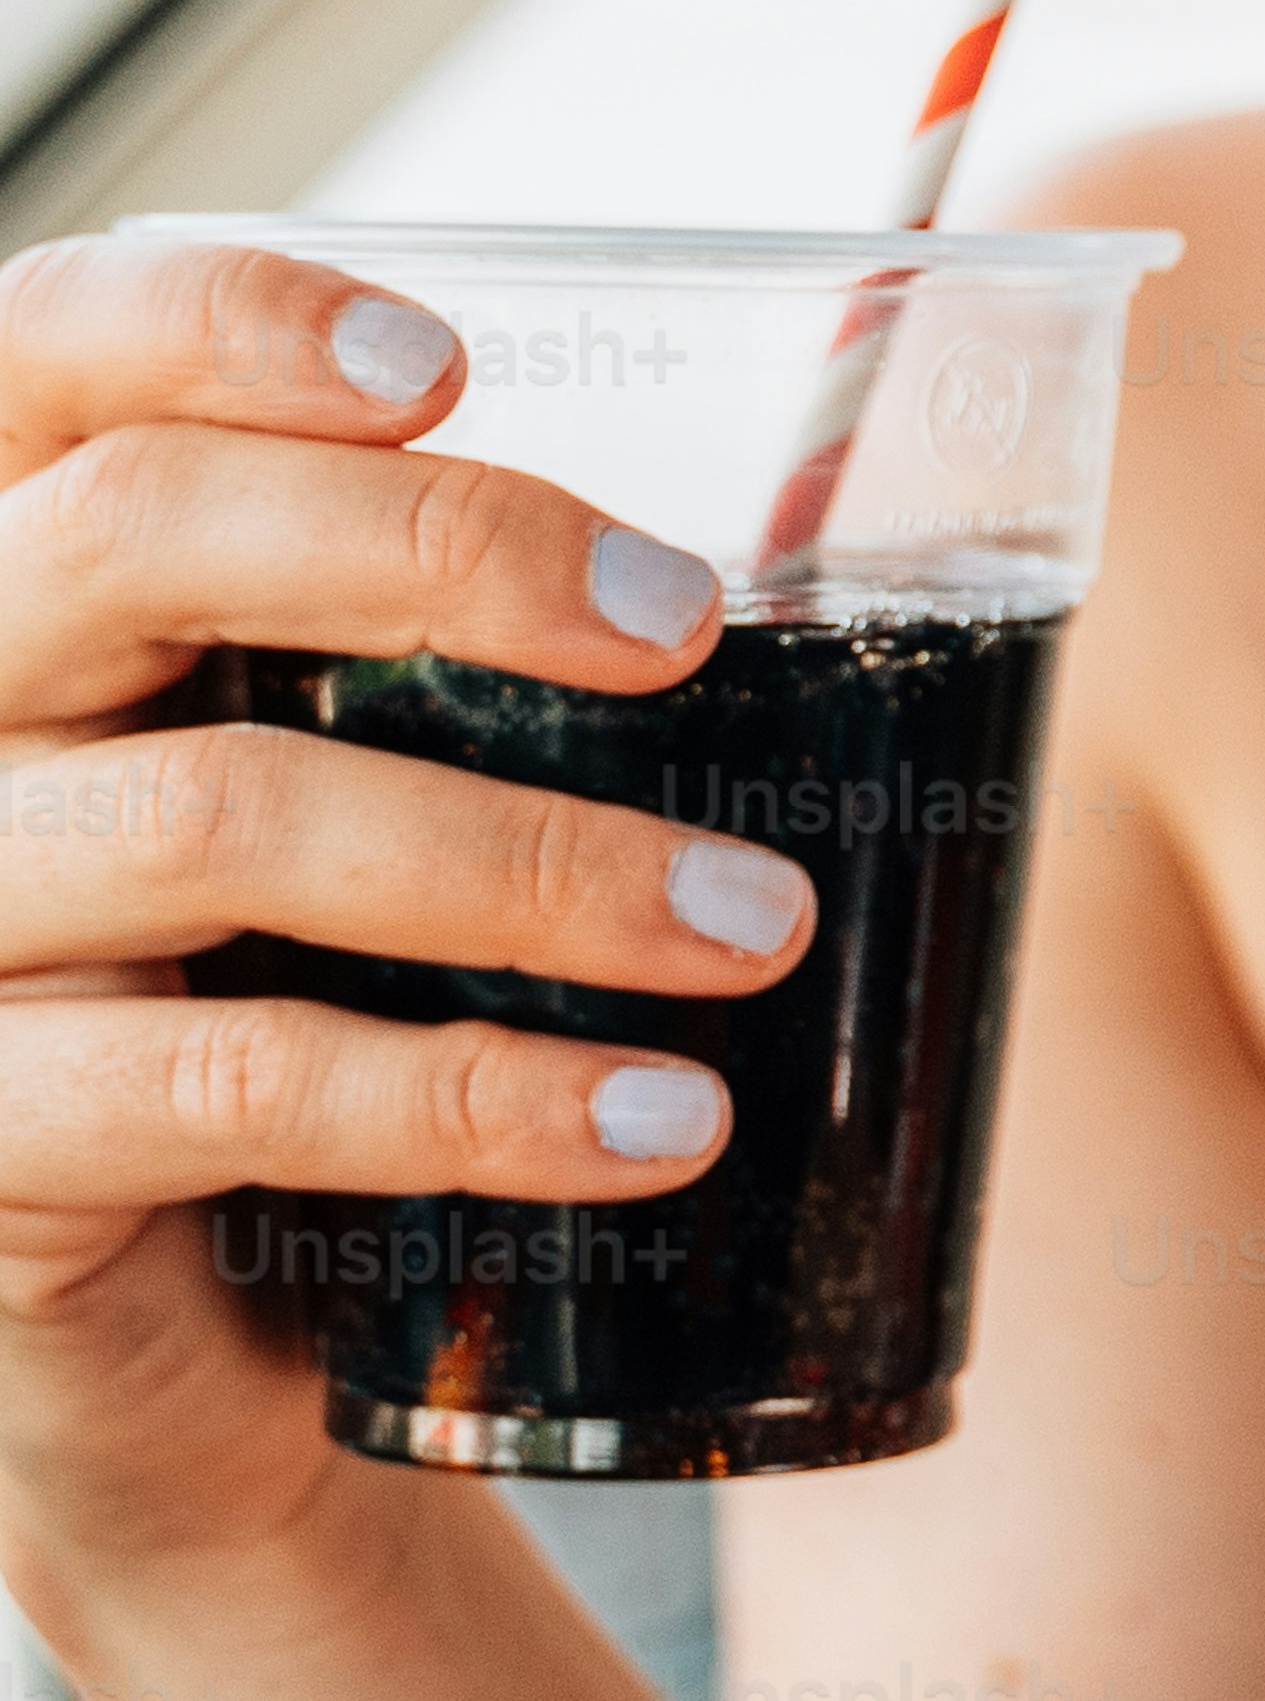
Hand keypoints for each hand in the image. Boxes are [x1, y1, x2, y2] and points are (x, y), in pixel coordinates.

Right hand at [0, 235, 811, 1584]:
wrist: (197, 1378)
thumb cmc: (298, 1020)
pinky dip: (480, 1099)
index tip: (445, 364)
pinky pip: (240, 1089)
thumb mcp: (335, 798)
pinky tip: (661, 1123)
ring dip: (531, 862)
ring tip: (754, 922)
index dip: (212, 321)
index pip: (38, 360)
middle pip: (129, 535)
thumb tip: (725, 563)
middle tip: (684, 621)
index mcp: (9, 591)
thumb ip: (428, 661)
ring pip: (216, 818)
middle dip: (440, 548)